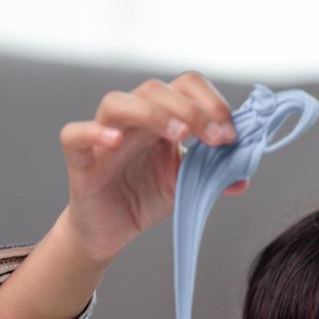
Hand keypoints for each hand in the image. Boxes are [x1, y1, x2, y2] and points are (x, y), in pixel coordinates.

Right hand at [57, 71, 250, 264]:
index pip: (185, 86)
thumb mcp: (187, 186)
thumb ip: (214, 176)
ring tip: (178, 134)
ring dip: (152, 112)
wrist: (110, 231)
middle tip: (216, 139)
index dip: (211, 103)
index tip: (231, 135)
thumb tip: (243, 177)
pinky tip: (115, 141)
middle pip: (155, 89)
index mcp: (161, 117)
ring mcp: (103, 136)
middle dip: (193, 110)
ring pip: (117, 102)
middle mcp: (131, 119)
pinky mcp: (79, 159)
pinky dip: (93, 132)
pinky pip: (75, 134)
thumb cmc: (143, 198)